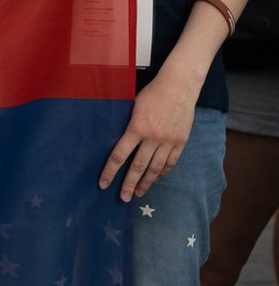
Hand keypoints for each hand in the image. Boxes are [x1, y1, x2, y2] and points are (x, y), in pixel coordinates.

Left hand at [98, 70, 196, 201]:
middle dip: (129, 184)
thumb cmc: (151, 94)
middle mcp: (153, 138)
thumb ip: (126, 126)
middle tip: (122, 198)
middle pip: (138, 167)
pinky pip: (170, 163)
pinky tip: (155, 179)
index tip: (103, 184)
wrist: (178, 87)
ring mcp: (169, 142)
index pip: (119, 155)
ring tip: (138, 193)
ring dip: (146, 183)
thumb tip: (115, 141)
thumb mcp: (132, 107)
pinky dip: (162, 173)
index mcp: (136, 128)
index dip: (110, 171)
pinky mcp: (180, 142)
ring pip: (155, 169)